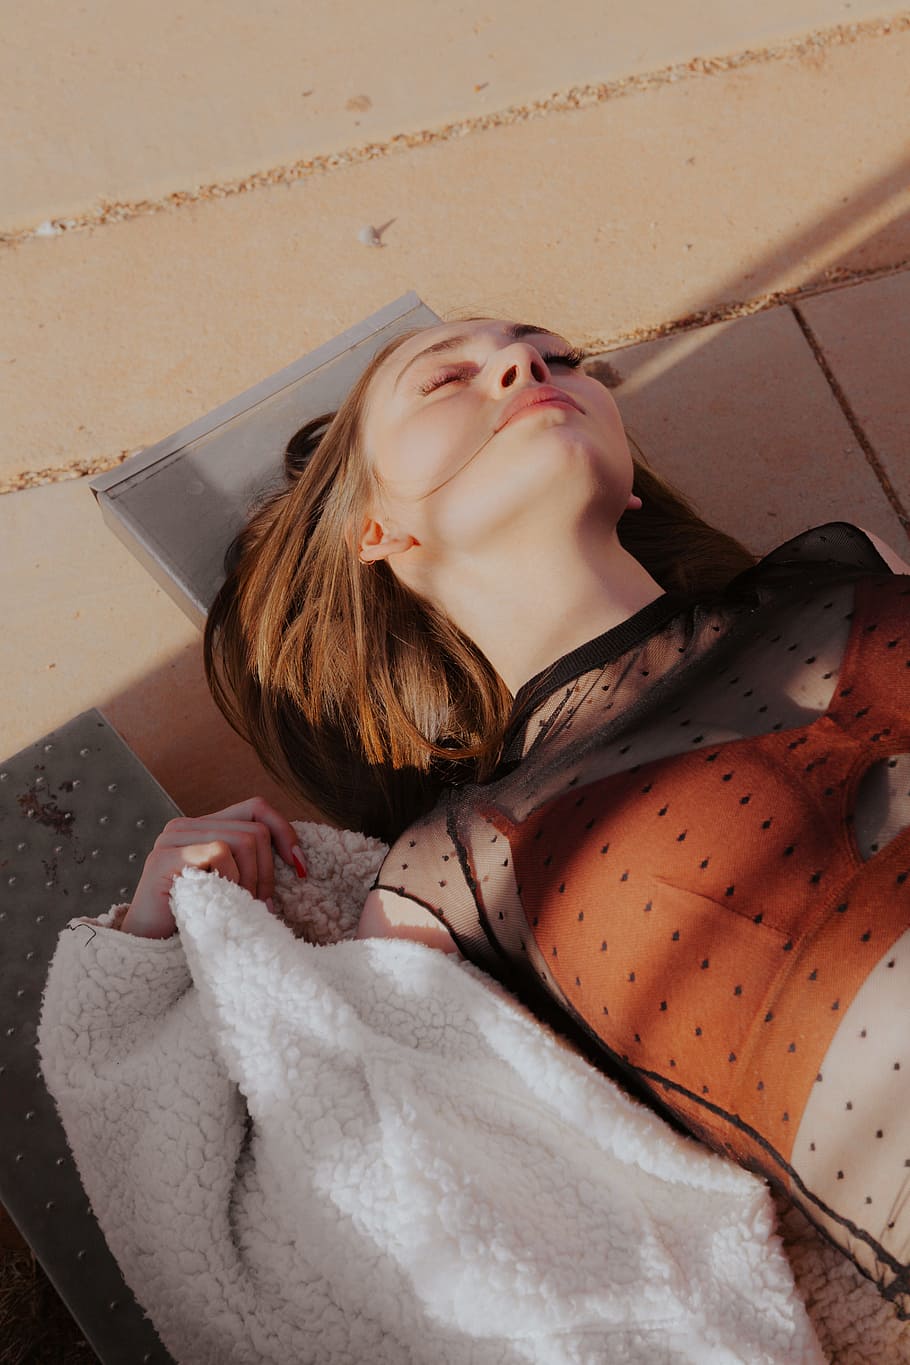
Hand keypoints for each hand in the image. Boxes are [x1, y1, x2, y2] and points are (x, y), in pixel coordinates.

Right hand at [120, 798, 303, 938]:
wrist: (150, 949)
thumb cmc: (197, 919)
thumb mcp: (232, 885)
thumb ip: (251, 863)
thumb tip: (298, 860)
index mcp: (204, 826)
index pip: (256, 807)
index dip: (284, 832)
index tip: (300, 867)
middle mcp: (186, 825)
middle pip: (255, 830)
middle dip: (268, 873)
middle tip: (262, 906)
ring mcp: (173, 837)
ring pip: (242, 841)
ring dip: (251, 881)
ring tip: (242, 907)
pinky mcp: (165, 856)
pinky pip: (219, 853)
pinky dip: (230, 880)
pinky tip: (221, 901)